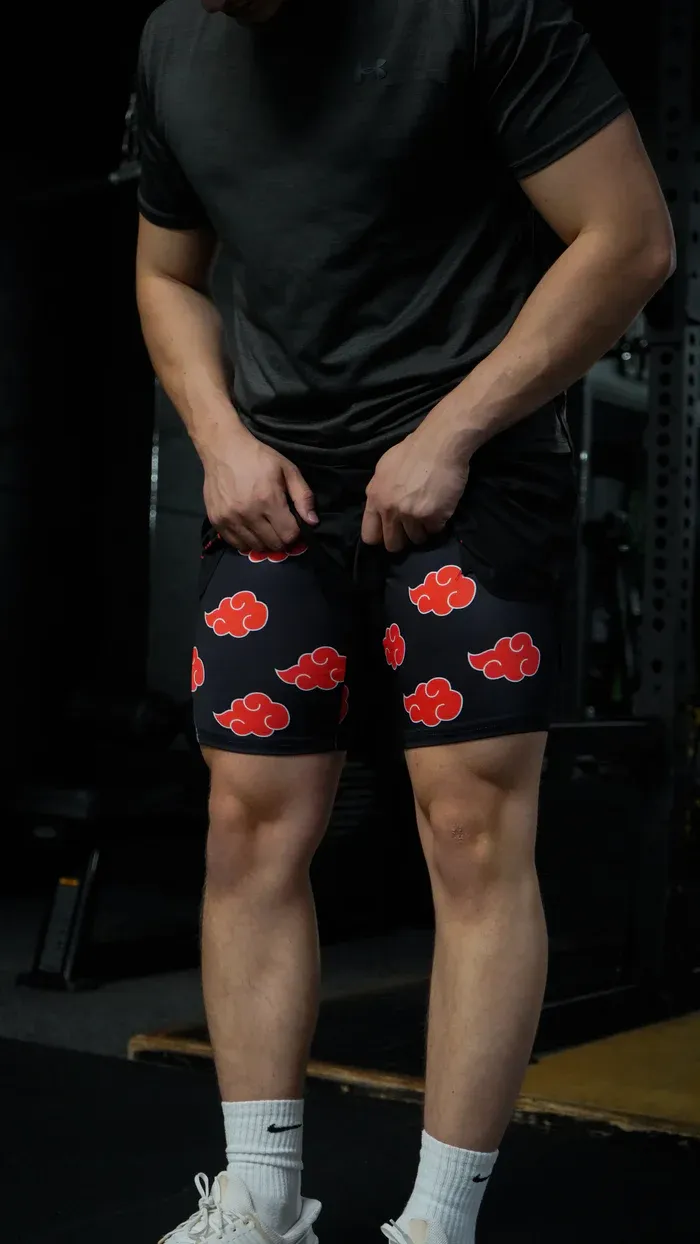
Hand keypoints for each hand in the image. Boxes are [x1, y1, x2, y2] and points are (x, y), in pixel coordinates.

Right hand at [202, 427, 316, 551]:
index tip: (293, 525)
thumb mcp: (288, 470)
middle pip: (273, 544)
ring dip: (265, 542)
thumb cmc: (258, 458)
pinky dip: (247, 542)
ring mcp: (230, 518)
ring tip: (265, 528)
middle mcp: (248, 513)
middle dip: (281, 539)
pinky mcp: (216, 521)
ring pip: (255, 547)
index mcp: (268, 499)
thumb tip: (313, 522)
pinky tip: (250, 529)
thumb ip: (303, 497)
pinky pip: (236, 544)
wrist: (223, 449)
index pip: (288, 534)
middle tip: (280, 527)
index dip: (295, 533)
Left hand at [361, 424, 469, 552]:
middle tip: (412, 526)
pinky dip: (438, 523)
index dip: (381, 537)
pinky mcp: (433, 517)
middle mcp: (390, 510)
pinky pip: (435, 531)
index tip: (391, 532)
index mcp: (375, 499)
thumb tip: (380, 509)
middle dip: (403, 538)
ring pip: (416, 539)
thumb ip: (379, 492)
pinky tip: (440, 506)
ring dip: (423, 529)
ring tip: (429, 511)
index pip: (370, 536)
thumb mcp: (384, 470)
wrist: (439, 443)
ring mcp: (411, 515)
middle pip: (393, 545)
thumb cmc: (412, 452)